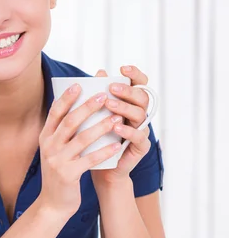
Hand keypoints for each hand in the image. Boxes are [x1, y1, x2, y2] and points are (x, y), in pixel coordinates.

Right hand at [38, 83, 124, 219]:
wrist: (52, 204)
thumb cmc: (59, 173)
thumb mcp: (55, 150)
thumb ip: (62, 132)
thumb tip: (78, 108)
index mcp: (45, 138)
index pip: (55, 113)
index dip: (66, 98)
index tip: (79, 84)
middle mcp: (49, 147)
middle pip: (70, 122)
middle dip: (87, 107)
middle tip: (103, 95)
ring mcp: (58, 161)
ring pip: (82, 139)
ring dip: (100, 126)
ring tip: (115, 117)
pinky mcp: (69, 175)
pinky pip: (90, 160)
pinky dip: (104, 151)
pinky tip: (117, 145)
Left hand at [91, 66, 150, 189]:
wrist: (101, 169)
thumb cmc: (97, 139)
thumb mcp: (95, 116)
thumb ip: (98, 96)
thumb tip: (99, 73)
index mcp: (130, 104)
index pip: (139, 84)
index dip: (135, 74)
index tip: (123, 68)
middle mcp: (139, 115)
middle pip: (142, 97)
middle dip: (127, 90)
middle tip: (112, 88)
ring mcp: (142, 130)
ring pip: (141, 114)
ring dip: (124, 107)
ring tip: (109, 105)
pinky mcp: (141, 146)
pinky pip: (139, 136)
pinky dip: (127, 131)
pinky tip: (115, 127)